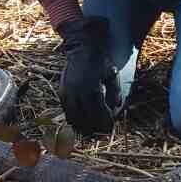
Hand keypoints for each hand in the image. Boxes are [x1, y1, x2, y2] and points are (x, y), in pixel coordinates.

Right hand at [58, 16, 120, 133]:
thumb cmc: (101, 62)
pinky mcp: (62, 91)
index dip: (105, 122)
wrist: (82, 48)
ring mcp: (69, 92)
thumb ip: (116, 90)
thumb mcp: (113, 74)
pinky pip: (66, 109)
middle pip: (86, 117)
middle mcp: (79, 92)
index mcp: (93, 88)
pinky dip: (71, 118)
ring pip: (74, 116)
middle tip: (100, 133)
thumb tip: (118, 106)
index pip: (100, 112)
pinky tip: (77, 123)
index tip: (110, 127)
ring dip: (81, 126)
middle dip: (94, 127)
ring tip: (88, 132)